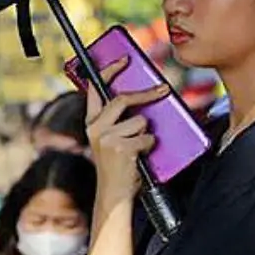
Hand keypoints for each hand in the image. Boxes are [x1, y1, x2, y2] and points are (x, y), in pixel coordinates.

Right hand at [83, 57, 163, 195]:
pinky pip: (146, 137)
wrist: (113, 194)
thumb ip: (117, 120)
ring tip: (137, 149)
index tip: (124, 60)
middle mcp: (95, 128)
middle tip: (164, 90)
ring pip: (140, 121)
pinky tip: (139, 158)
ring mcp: (107, 138)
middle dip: (147, 94)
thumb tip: (142, 100)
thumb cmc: (117, 166)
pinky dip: (149, 147)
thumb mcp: (110, 139)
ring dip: (145, 133)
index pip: (96, 89)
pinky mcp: (121, 147)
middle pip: (123, 99)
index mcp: (91, 123)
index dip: (110, 71)